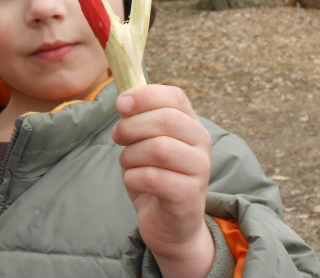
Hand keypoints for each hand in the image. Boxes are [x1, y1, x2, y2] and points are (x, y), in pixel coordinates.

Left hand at [112, 85, 214, 277]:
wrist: (169, 223)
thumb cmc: (154, 174)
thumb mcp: (145, 141)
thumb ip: (138, 118)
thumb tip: (123, 99)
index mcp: (190, 122)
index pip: (174, 96)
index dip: (144, 96)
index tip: (120, 104)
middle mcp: (201, 141)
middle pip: (165, 120)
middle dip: (131, 126)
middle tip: (117, 137)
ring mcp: (199, 169)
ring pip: (158, 149)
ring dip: (130, 155)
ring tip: (128, 163)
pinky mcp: (189, 195)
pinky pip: (152, 178)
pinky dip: (133, 178)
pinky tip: (134, 181)